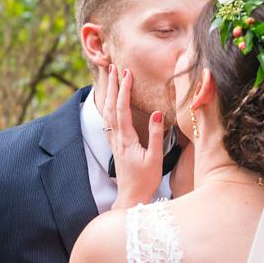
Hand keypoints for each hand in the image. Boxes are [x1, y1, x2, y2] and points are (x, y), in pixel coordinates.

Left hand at [96, 61, 166, 208]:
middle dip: (113, 85)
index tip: (127, 74)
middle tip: (114, 66)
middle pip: (111, 106)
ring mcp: (114, 140)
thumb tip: (155, 113)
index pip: (122, 109)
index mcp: (126, 139)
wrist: (131, 196)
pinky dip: (108, 105)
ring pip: (108, 112)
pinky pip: (108, 120)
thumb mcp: (155, 158)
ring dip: (109, 93)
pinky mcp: (115, 144)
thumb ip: (155, 135)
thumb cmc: (145, 179)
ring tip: (110, 77)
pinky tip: (109, 100)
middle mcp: (117, 137)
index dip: (124, 90)